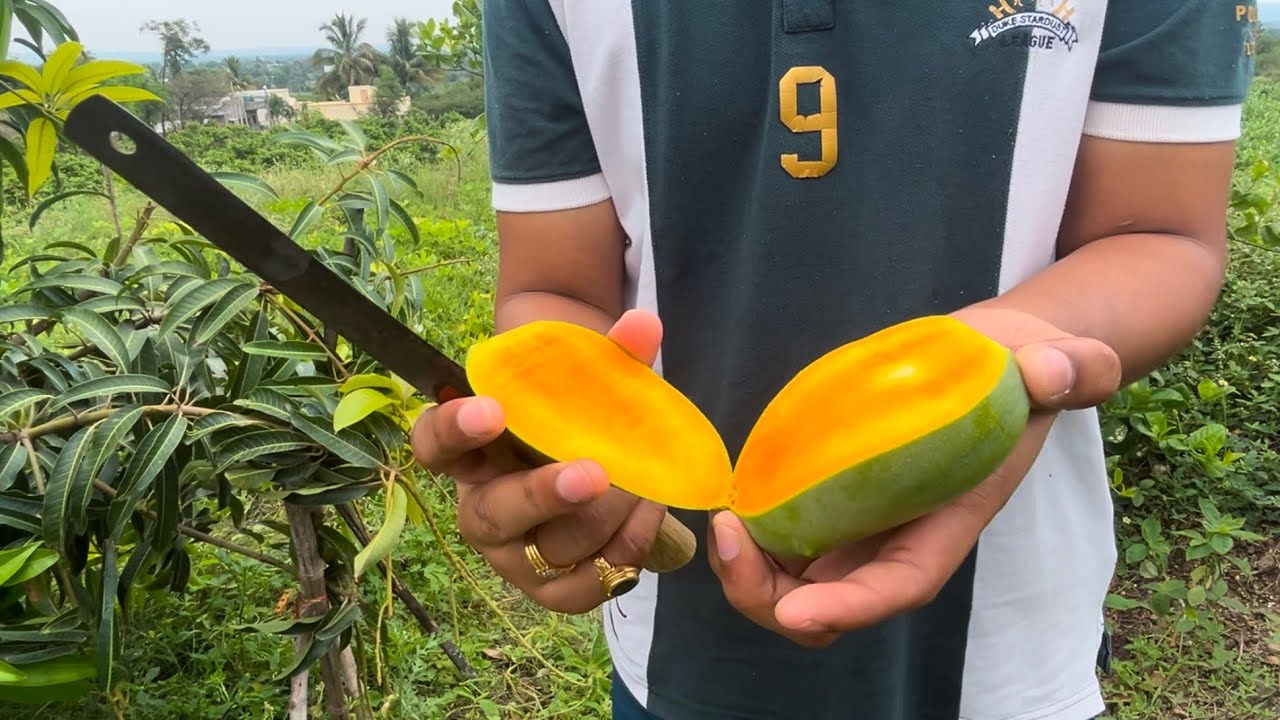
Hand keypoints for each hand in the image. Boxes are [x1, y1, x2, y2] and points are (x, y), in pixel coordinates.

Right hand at [410, 309, 670, 613]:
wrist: (605, 455)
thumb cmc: (577, 409)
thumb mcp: (588, 376)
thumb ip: (612, 350)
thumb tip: (644, 325)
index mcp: (472, 450)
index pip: (434, 442)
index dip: (454, 429)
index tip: (492, 409)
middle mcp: (482, 507)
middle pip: (492, 514)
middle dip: (543, 495)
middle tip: (592, 473)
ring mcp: (514, 554)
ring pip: (549, 551)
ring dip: (605, 519)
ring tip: (643, 485)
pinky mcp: (552, 586)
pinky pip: (584, 585)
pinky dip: (625, 549)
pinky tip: (649, 512)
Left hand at [706, 306, 1123, 647]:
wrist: (993, 359)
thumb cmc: (1024, 370)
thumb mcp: (1060, 362)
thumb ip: (1073, 370)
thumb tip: (1053, 370)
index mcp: (947, 523)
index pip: (901, 584)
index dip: (850, 606)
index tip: (799, 611)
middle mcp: (896, 538)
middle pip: (827, 604)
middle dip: (772, 598)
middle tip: (732, 537)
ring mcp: (858, 522)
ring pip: (793, 582)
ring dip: (749, 572)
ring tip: (722, 521)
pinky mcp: (828, 493)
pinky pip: (779, 535)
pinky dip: (749, 534)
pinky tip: (727, 500)